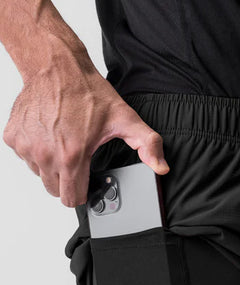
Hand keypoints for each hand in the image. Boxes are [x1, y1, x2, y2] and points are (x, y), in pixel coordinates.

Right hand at [2, 49, 169, 206]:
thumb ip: (147, 145)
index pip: (72, 200)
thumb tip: (161, 167)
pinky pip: (26, 158)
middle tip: (78, 160)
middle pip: (55, 190)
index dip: (83, 193)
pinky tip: (49, 134)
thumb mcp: (125, 119)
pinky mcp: (14, 138)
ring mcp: (27, 147)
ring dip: (51, 166)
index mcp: (72, 156)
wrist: (55, 66)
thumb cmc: (87, 92)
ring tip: (64, 143)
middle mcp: (46, 155)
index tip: (87, 183)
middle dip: (68, 181)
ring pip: (40, 175)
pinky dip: (36, 151)